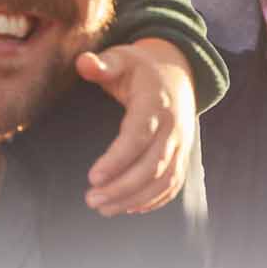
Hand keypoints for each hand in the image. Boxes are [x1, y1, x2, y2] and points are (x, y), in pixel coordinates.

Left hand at [76, 39, 199, 215]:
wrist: (177, 73)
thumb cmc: (139, 68)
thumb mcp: (121, 58)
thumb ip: (102, 63)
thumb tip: (84, 63)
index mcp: (155, 103)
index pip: (138, 136)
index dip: (117, 159)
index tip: (93, 177)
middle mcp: (173, 126)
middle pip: (153, 164)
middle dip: (123, 187)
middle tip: (91, 199)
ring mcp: (181, 143)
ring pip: (164, 179)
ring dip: (136, 198)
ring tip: (104, 208)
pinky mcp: (182, 154)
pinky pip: (174, 182)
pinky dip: (155, 200)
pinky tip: (131, 209)